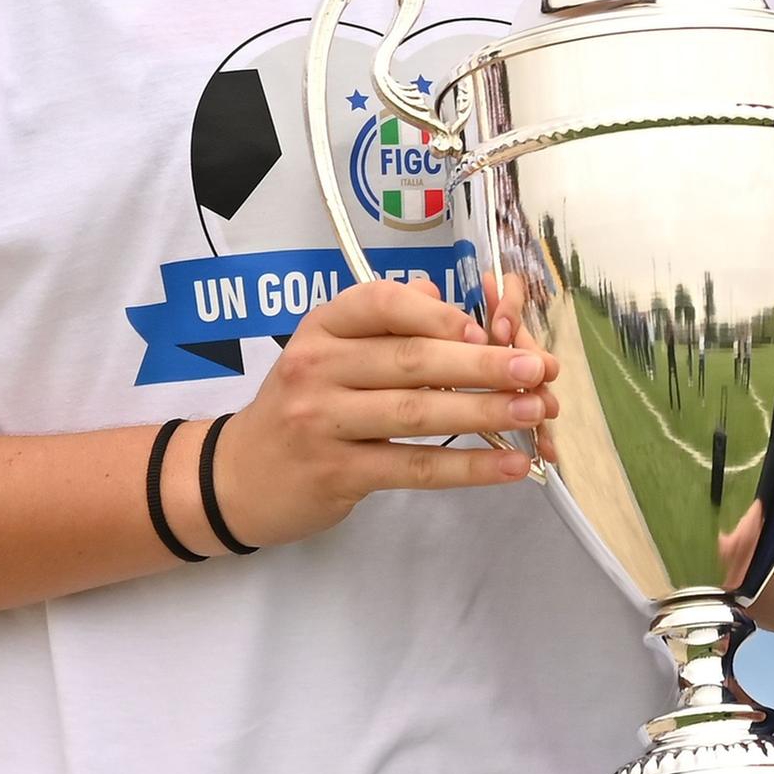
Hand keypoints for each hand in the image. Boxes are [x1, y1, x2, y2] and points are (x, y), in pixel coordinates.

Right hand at [199, 275, 558, 548]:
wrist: (235, 477)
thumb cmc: (299, 407)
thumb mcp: (328, 352)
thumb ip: (384, 323)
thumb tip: (441, 296)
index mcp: (322, 328)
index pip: (382, 303)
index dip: (439, 314)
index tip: (489, 330)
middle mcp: (317, 368)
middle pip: (411, 360)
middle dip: (484, 364)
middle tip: (538, 368)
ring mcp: (323, 422)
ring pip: (417, 413)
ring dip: (485, 412)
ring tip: (534, 409)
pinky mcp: (337, 473)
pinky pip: (413, 467)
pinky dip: (468, 467)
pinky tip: (509, 465)